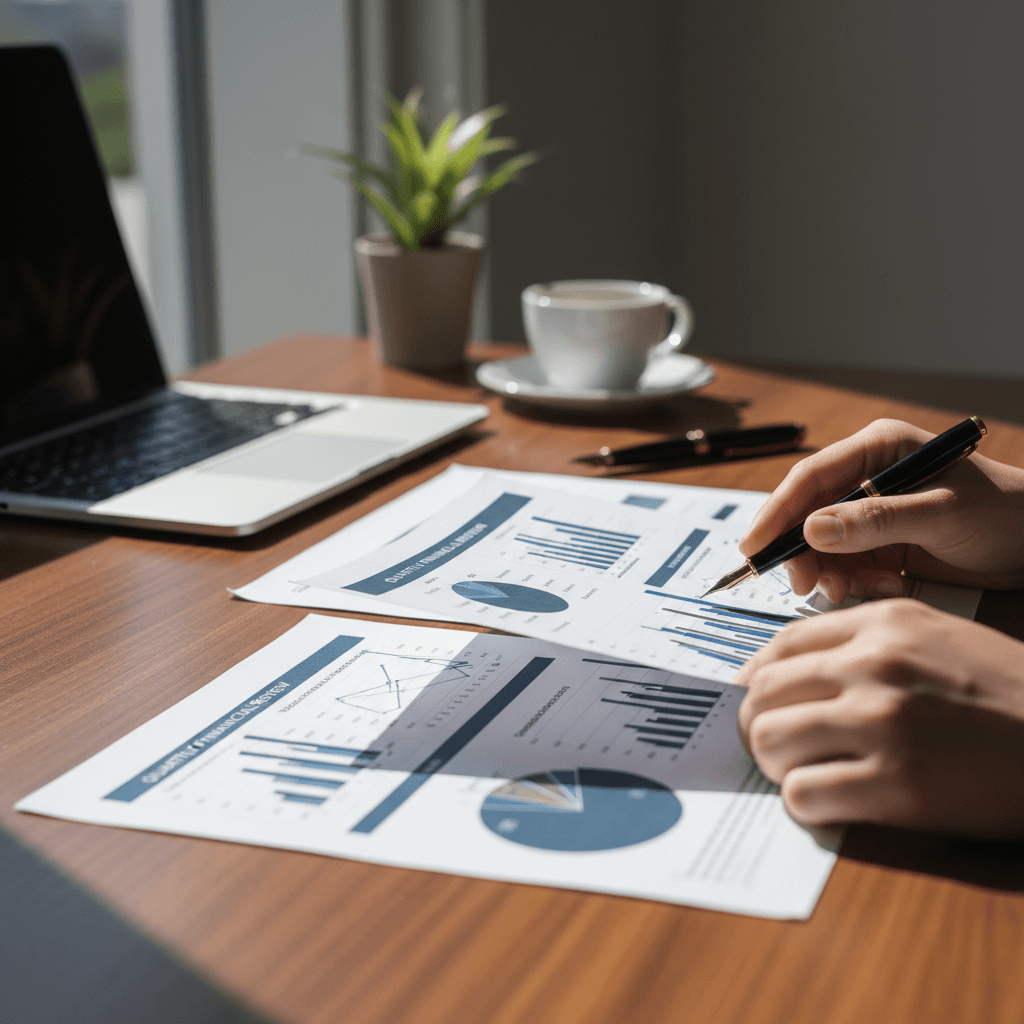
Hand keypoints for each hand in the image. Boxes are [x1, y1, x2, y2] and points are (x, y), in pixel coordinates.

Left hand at [735, 600, 1023, 835]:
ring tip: (800, 772)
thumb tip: (785, 668)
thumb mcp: (936, 635)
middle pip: (764, 692)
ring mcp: (884, 723)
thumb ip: (862, 640)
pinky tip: (830, 801)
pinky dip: (805, 802)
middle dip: (757, 723)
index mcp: (883, 623)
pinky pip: (804, 793)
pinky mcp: (897, 785)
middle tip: (772, 744)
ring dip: (775, 763)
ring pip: (771, 740)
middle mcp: (875, 665)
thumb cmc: (1006, 690)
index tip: (760, 701)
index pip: (779, 644)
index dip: (758, 678)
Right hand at [739, 418, 1023, 602]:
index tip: (754, 547)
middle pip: (807, 514)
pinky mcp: (881, 545)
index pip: (810, 478)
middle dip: (801, 551)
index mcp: (878, 450)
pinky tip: (882, 585)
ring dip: (829, 571)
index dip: (776, 512)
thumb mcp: (941, 514)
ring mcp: (872, 513)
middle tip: (805, 582)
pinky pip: (845, 565)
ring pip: (821, 545)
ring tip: (850, 589)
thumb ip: (875, 521)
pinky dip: (853, 582)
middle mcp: (868, 478)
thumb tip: (811, 530)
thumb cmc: (1005, 513)